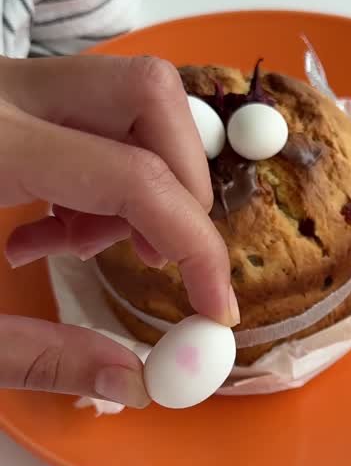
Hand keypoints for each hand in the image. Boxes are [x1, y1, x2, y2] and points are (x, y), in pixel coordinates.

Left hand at [0, 54, 237, 406]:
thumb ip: (39, 357)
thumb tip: (130, 381)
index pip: (134, 178)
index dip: (195, 247)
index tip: (214, 308)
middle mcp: (3, 94)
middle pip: (149, 93)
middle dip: (185, 180)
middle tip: (161, 253)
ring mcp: (5, 84)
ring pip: (125, 95)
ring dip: (139, 176)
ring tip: (80, 247)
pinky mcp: (4, 94)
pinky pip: (86, 108)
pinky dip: (98, 169)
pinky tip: (48, 230)